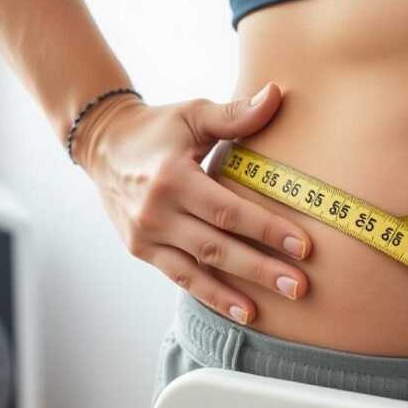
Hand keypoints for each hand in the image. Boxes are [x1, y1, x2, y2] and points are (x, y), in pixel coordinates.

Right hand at [84, 82, 310, 324]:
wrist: (103, 144)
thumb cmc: (158, 128)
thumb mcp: (193, 114)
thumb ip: (235, 114)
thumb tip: (277, 95)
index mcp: (174, 176)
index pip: (229, 210)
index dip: (267, 230)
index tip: (304, 246)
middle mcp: (157, 211)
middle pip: (218, 247)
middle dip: (261, 269)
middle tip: (299, 286)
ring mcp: (146, 235)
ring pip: (199, 270)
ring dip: (236, 294)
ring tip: (270, 311)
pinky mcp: (140, 249)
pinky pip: (180, 277)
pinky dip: (210, 296)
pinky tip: (240, 311)